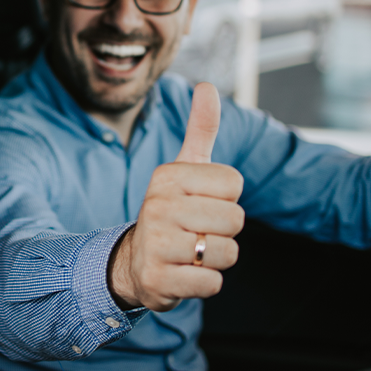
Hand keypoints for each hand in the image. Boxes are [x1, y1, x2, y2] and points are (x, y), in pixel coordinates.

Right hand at [108, 82, 243, 311]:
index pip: (234, 184)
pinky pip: (212, 284)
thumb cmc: (171, 210)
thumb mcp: (183, 169)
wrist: (135, 260)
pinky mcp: (159, 280)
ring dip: (215, 258)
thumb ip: (200, 129)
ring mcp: (156, 244)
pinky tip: (183, 273)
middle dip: (223, 231)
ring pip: (227, 253)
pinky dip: (204, 283)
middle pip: (235, 220)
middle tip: (196, 231)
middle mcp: (157, 206)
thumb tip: (207, 86)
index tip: (200, 202)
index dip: (225, 198)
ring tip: (190, 252)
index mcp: (167, 176)